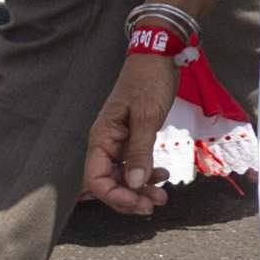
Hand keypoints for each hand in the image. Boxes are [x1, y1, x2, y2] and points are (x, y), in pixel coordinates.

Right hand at [84, 54, 179, 214]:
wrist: (160, 55)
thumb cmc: (150, 80)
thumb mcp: (147, 116)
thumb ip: (140, 150)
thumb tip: (134, 184)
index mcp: (102, 138)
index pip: (97, 179)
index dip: (115, 197)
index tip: (139, 204)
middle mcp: (106, 142)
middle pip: (109, 182)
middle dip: (130, 198)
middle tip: (155, 205)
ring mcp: (119, 140)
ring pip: (123, 175)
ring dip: (140, 188)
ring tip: (162, 196)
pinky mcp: (133, 136)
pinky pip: (134, 163)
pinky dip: (146, 172)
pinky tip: (162, 175)